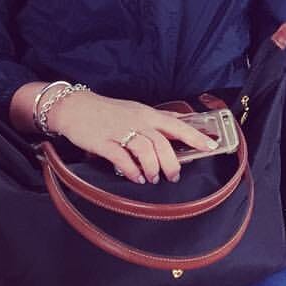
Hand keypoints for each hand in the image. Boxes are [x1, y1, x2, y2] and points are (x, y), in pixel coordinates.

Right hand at [45, 90, 218, 184]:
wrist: (74, 107)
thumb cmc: (108, 111)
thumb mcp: (136, 110)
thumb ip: (156, 119)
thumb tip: (179, 124)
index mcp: (147, 114)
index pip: (177, 124)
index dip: (195, 136)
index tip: (210, 146)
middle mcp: (137, 121)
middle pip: (162, 142)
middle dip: (172, 162)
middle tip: (174, 176)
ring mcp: (120, 131)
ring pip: (145, 150)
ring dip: (153, 168)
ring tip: (154, 179)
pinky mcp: (103, 142)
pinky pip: (121, 158)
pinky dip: (132, 170)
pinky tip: (136, 178)